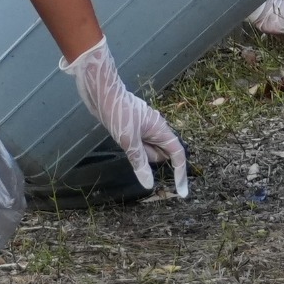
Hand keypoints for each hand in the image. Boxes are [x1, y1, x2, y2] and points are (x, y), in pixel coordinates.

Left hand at [65, 37, 187, 196]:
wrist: (101, 91)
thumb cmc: (118, 112)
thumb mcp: (129, 140)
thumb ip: (140, 161)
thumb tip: (149, 184)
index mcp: (160, 129)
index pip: (177, 153)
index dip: (180, 172)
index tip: (181, 192)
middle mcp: (155, 128)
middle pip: (162, 152)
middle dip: (152, 161)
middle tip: (133, 150)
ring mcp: (143, 127)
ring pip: (148, 149)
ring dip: (140, 154)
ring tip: (123, 140)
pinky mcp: (132, 126)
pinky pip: (139, 144)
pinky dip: (134, 149)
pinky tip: (121, 141)